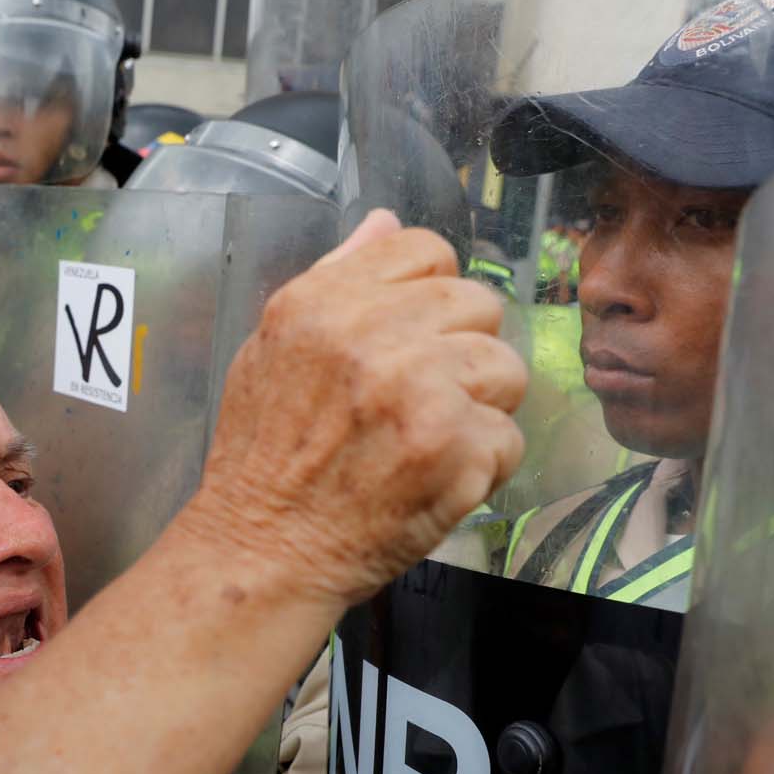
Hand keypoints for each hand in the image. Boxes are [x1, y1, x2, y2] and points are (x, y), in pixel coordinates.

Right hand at [186, 209, 526, 607]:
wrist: (264, 549)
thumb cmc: (263, 456)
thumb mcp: (271, 348)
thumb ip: (334, 280)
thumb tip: (386, 223)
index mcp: (325, 303)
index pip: (425, 249)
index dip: (429, 290)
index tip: (414, 331)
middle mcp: (375, 337)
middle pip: (478, 303)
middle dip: (459, 348)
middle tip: (421, 394)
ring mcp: (422, 392)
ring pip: (506, 367)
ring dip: (479, 406)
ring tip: (431, 438)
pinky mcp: (457, 450)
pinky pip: (509, 436)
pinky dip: (483, 465)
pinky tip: (436, 477)